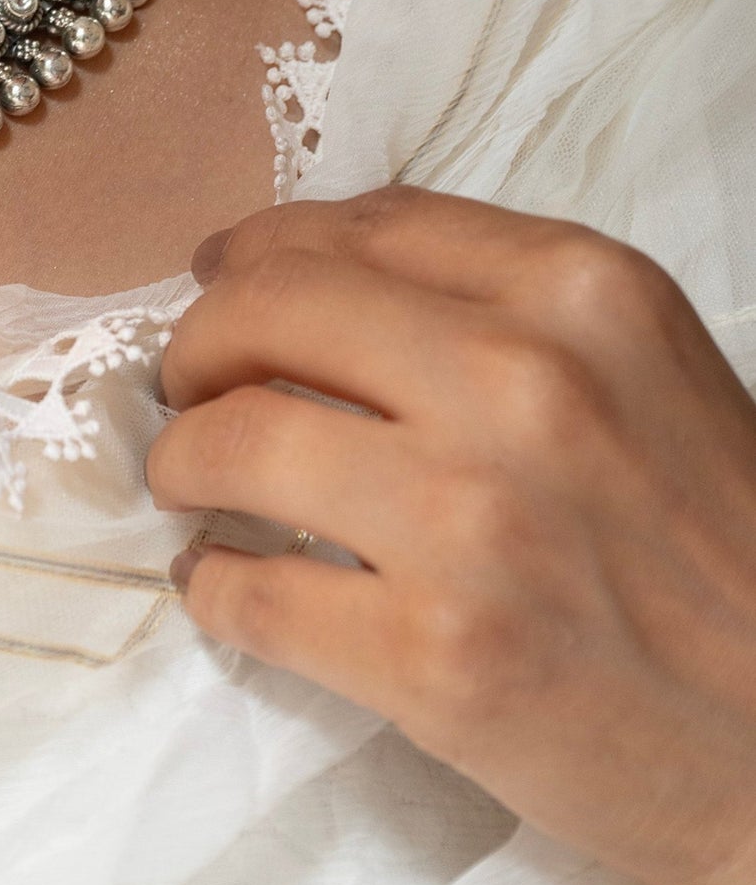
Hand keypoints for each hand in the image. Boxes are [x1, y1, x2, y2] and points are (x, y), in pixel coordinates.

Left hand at [148, 188, 755, 884]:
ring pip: (232, 441)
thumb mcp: (638, 368)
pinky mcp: (438, 656)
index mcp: (580, 293)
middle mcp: (524, 384)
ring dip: (182, 462)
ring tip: (191, 484)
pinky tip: (219, 583)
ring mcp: (475, 522)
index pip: (355, 228)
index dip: (258, 250)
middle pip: (266, 310)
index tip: (218, 279)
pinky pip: (248, 591)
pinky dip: (209, 585)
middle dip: (196, 346)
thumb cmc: (718, 545)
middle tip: (184, 387)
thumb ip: (490, 299)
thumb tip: (291, 264)